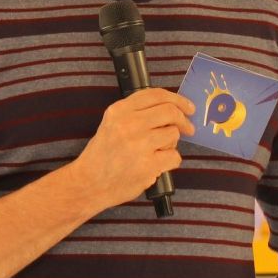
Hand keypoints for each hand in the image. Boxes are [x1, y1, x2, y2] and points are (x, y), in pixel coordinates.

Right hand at [70, 88, 195, 210]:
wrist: (89, 183)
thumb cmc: (103, 154)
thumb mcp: (111, 123)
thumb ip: (136, 112)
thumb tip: (171, 107)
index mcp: (119, 110)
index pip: (155, 94)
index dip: (177, 99)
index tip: (187, 107)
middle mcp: (129, 124)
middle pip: (170, 112)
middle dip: (183, 120)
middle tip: (188, 127)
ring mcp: (139, 145)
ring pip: (173, 134)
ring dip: (171, 143)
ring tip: (157, 151)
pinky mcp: (148, 166)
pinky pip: (174, 157)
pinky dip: (171, 161)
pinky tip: (158, 164)